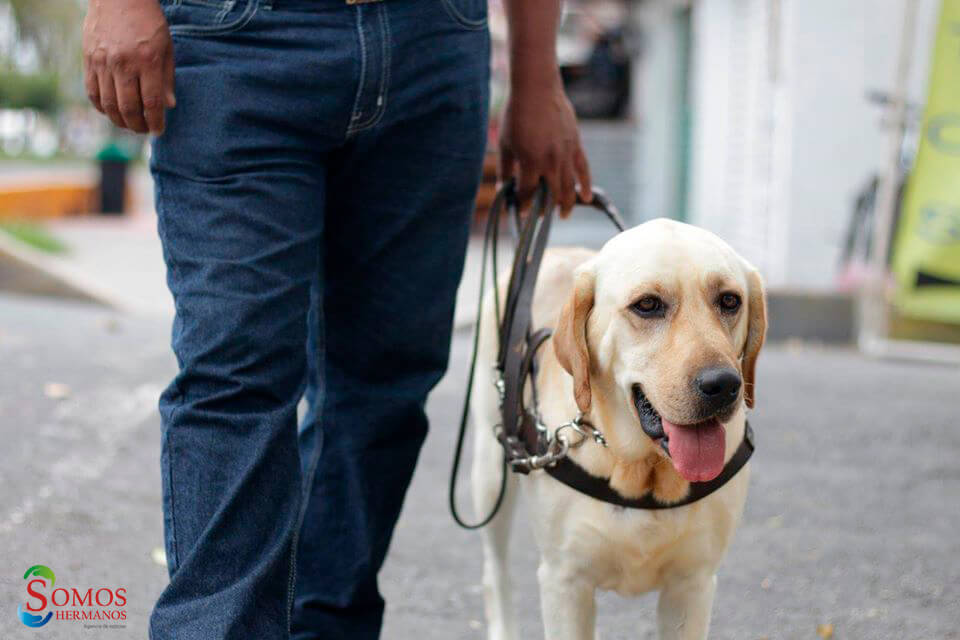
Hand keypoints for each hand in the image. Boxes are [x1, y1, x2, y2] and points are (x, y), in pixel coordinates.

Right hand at [83, 0, 175, 134]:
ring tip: (129, 124)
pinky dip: (101, 107)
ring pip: (108, 104)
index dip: (155, 122)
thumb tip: (168, 106)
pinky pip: (92, 92)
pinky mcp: (88, 59)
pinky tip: (110, 111)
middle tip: (144, 130)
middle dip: (138, 125)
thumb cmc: (148, 22)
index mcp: (147, 61)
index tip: (159, 131)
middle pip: (128, 108)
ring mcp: (103, 62)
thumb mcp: (166, 48)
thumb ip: (167, 78)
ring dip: (119, 120)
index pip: (151, 103)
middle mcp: (123, 64)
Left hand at [498, 75, 591, 216]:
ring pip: (568, 186)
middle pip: (550, 195)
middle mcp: (550, 161)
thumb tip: (503, 189)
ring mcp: (565, 154)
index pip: (527, 193)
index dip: (524, 205)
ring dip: (565, 203)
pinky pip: (583, 169)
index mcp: (530, 162)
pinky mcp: (575, 145)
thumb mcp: (505, 143)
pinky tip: (586, 198)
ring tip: (563, 215)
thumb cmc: (516, 114)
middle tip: (541, 218)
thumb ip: (505, 169)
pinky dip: (585, 185)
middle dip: (545, 210)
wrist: (537, 88)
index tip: (521, 212)